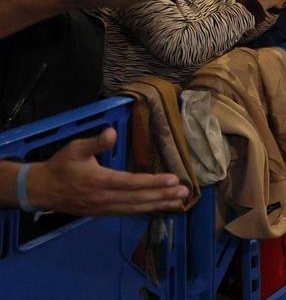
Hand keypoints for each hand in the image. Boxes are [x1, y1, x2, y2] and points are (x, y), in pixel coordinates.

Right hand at [23, 127, 188, 215]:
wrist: (42, 190)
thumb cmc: (61, 166)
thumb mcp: (74, 149)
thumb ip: (95, 142)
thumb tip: (112, 131)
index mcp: (99, 181)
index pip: (132, 183)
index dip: (154, 182)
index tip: (174, 179)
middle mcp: (104, 198)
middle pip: (139, 198)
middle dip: (163, 195)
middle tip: (184, 192)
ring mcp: (104, 208)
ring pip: (136, 208)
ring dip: (159, 204)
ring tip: (179, 202)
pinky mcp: (104, 212)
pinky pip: (128, 212)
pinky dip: (146, 210)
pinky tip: (160, 207)